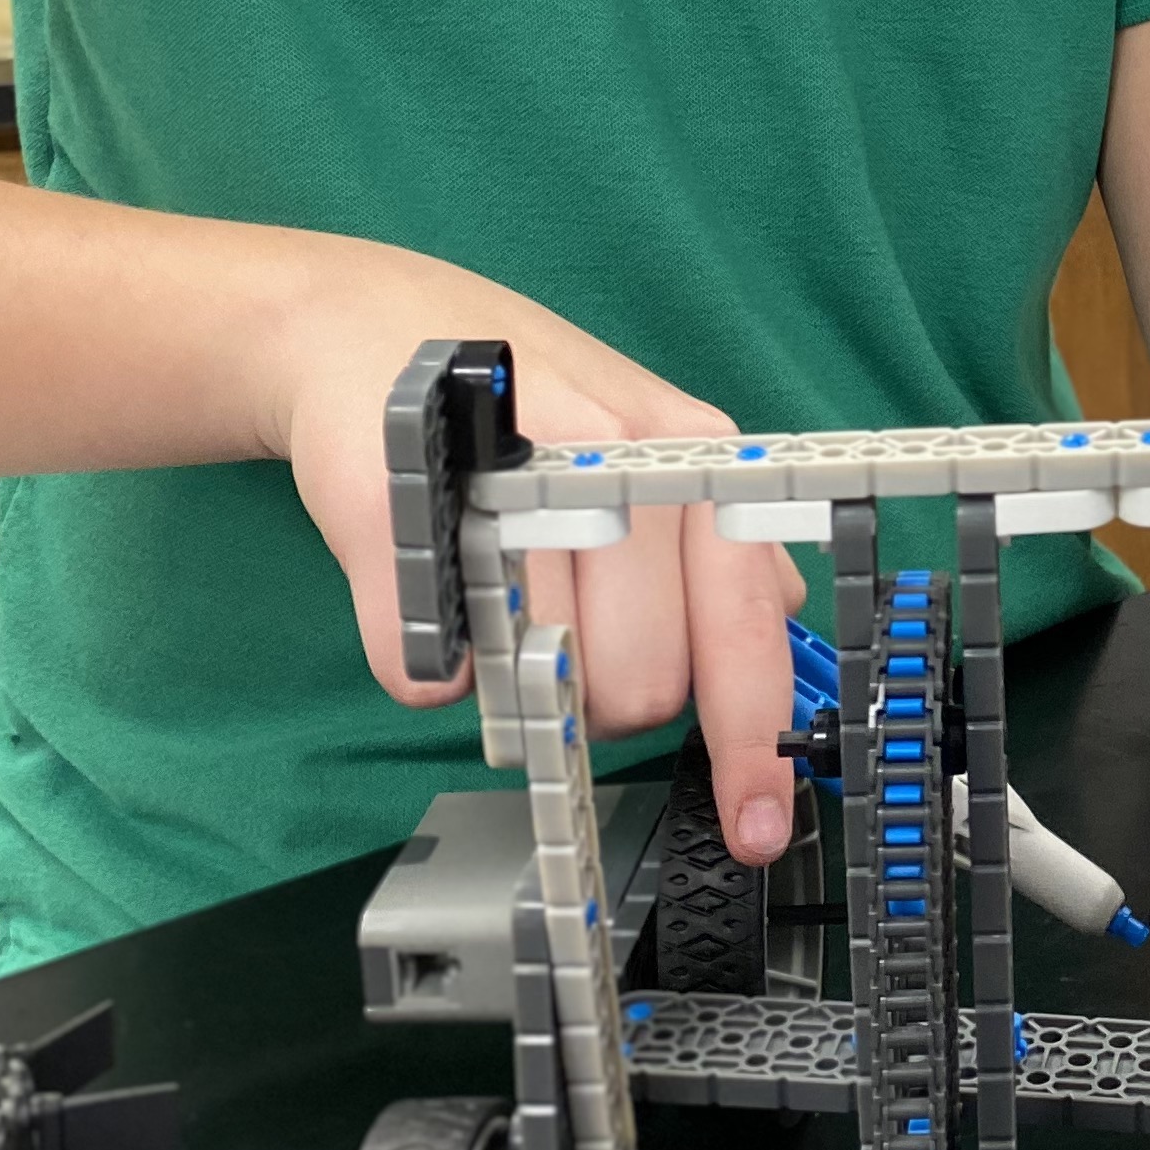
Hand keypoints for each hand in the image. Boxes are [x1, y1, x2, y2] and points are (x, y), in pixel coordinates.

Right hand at [264, 238, 802, 860]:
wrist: (362, 326)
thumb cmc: (518, 401)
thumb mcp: (643, 447)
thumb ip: (710, 536)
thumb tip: (786, 615)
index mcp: (692, 458)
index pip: (747, 619)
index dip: (754, 736)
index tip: (758, 822)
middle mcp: (620, 459)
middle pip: (646, 682)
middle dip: (606, 699)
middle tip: (562, 635)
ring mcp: (509, 482)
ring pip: (548, 681)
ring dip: (517, 676)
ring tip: (496, 591)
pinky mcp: (403, 514)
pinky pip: (431, 668)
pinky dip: (426, 661)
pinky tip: (430, 591)